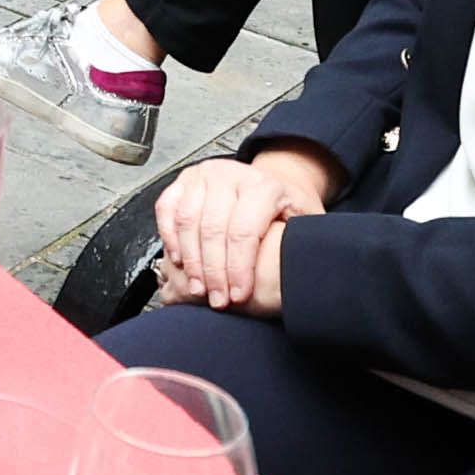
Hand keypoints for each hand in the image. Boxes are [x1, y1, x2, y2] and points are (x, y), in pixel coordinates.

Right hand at [147, 146, 333, 309]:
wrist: (272, 183)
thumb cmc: (287, 210)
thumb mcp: (308, 223)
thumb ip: (305, 244)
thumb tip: (304, 274)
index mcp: (263, 185)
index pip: (244, 232)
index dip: (239, 269)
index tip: (239, 296)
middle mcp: (231, 175)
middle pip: (213, 230)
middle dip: (214, 272)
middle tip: (217, 299)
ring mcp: (204, 175)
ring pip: (187, 221)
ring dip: (190, 260)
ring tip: (198, 287)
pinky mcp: (184, 180)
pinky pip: (167, 208)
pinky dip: (169, 236)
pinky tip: (179, 259)